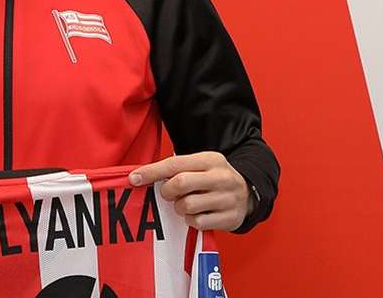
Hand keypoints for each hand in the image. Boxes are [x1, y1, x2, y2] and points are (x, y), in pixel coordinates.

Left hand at [128, 152, 252, 231]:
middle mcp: (221, 177)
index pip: (174, 164)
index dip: (151, 172)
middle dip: (167, 191)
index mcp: (210, 159)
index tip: (134, 178)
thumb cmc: (214, 178)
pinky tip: (198, 213)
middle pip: (180, 184)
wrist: (249, 193)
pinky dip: (191, 220)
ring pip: (187, 206)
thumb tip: (141, 175)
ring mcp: (227, 198)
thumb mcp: (201, 165)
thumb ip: (177, 168)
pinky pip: (198, 222)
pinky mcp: (230, 218)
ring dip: (179, 208)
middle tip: (168, 194)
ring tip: (186, 204)